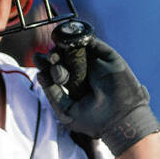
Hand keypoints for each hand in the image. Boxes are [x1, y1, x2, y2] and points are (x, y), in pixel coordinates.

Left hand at [34, 37, 159, 155]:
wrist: (121, 119)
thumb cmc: (94, 120)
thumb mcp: (66, 110)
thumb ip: (53, 93)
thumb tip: (41, 74)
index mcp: (74, 86)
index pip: (56, 70)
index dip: (46, 64)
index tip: (38, 60)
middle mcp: (84, 73)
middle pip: (64, 57)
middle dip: (53, 56)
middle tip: (49, 58)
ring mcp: (96, 64)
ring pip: (75, 48)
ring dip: (63, 47)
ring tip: (56, 53)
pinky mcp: (107, 57)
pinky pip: (93, 43)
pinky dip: (81, 38)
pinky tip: (70, 41)